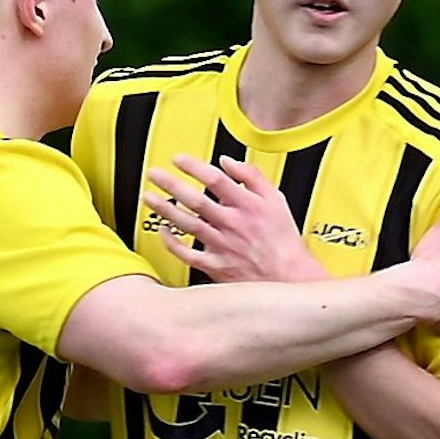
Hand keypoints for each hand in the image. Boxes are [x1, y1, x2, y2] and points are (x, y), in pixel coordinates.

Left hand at [144, 155, 328, 282]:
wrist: (291, 279)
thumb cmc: (283, 240)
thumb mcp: (276, 200)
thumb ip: (252, 176)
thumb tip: (228, 162)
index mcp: (247, 205)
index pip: (215, 178)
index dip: (193, 166)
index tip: (178, 160)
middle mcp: (232, 224)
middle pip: (195, 199)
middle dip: (170, 184)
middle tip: (153, 174)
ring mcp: (222, 245)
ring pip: (186, 224)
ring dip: (164, 209)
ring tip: (148, 197)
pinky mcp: (216, 266)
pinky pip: (187, 254)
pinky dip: (172, 243)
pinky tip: (163, 231)